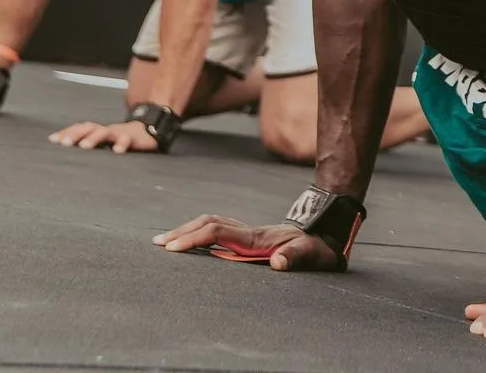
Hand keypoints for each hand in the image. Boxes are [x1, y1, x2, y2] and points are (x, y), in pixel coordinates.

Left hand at [49, 119, 159, 153]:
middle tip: (64, 143)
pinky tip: (117, 152)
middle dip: (76, 134)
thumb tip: (68, 150)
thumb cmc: (121, 139)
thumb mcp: (104, 142)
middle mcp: (107, 130)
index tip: (53, 140)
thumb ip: (89, 143)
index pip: (80, 128)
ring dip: (94, 138)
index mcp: (98, 131)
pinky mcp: (133, 138)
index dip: (67, 132)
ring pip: (105, 131)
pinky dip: (122, 144)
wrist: (148, 131)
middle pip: (89, 127)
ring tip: (84, 146)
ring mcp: (120, 132)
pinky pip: (127, 140)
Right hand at [153, 214, 341, 270]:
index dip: (194, 239)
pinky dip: (201, 232)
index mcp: (256, 238)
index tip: (171, 248)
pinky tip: (193, 241)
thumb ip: (295, 257)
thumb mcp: (311, 255)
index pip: (217, 233)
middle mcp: (248, 232)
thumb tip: (278, 263)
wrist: (328, 234)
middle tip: (157, 244)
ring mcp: (249, 232)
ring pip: (213, 223)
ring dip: (190, 229)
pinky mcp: (251, 237)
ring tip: (166, 241)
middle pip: (209, 223)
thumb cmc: (318, 249)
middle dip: (182, 232)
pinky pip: (220, 230)